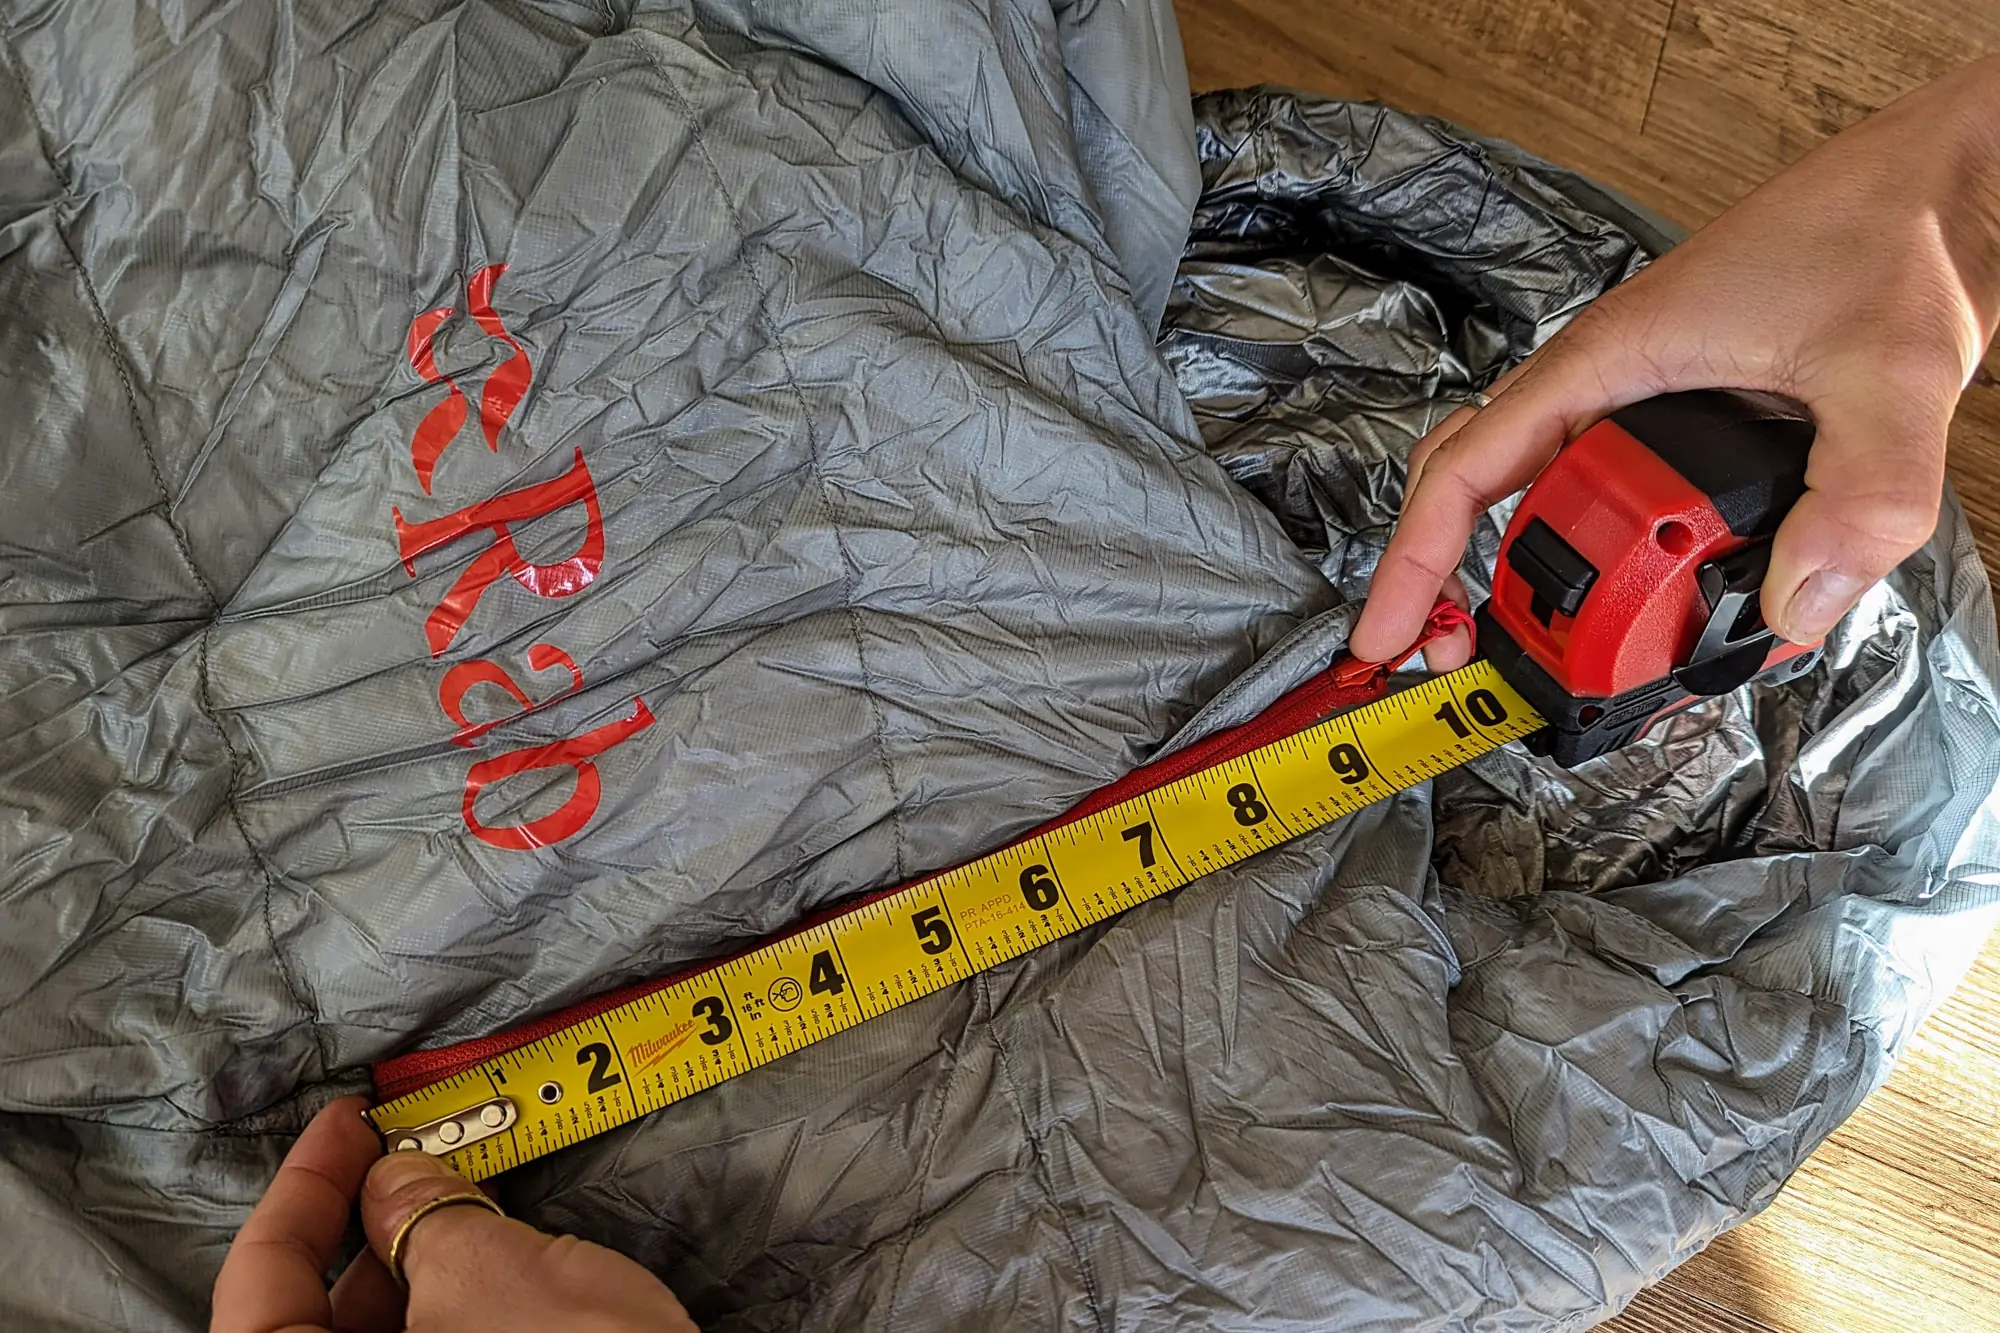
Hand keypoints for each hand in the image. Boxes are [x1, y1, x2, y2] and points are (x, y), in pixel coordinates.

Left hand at [211, 1095, 698, 1332]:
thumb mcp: (493, 1273)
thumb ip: (422, 1214)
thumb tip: (394, 1176)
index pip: (261, 1282)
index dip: (304, 1186)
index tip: (351, 1121)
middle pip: (315, 1320)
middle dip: (369, 1228)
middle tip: (421, 1156)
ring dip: (419, 1269)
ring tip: (474, 1205)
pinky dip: (455, 1311)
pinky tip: (499, 1267)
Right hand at [1351, 55, 1999, 668]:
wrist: (1947, 186)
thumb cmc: (1892, 232)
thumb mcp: (1890, 373)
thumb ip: (1858, 500)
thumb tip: (1795, 608)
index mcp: (1608, 360)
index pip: (1465, 471)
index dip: (1412, 562)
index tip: (1387, 637)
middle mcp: (1610, 382)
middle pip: (1487, 496)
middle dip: (1463, 586)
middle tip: (1479, 663)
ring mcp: (1646, 400)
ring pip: (1554, 502)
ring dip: (1555, 578)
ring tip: (1588, 642)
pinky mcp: (1692, 419)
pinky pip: (1618, 499)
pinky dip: (1620, 558)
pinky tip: (1664, 592)